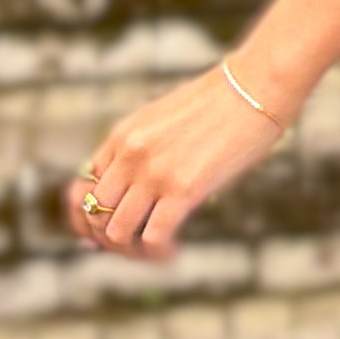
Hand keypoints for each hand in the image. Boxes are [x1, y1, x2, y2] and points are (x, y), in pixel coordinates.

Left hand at [68, 63, 288, 262]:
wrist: (256, 85)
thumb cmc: (219, 102)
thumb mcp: (164, 119)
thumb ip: (145, 149)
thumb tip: (139, 190)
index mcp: (121, 135)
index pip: (83, 189)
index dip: (91, 218)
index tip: (110, 232)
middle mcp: (130, 155)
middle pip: (95, 215)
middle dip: (110, 239)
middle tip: (136, 245)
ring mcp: (154, 172)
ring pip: (117, 232)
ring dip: (133, 251)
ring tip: (155, 251)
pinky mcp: (184, 189)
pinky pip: (153, 237)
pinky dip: (158, 252)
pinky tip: (173, 250)